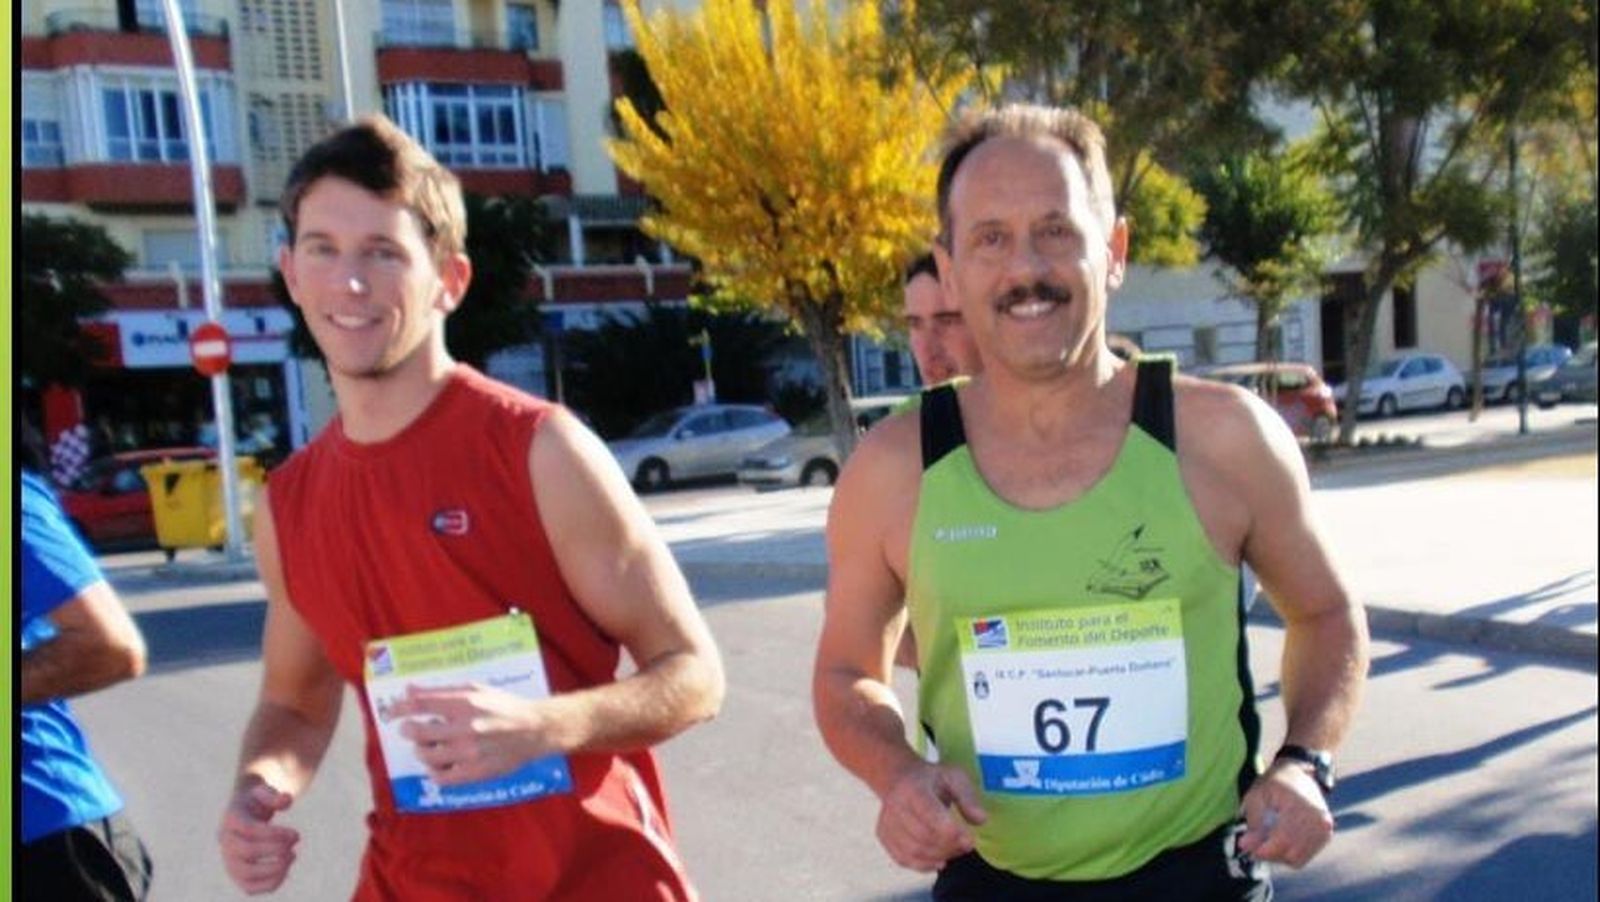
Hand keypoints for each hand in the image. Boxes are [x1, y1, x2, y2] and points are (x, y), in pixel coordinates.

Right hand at [218, 779, 299, 894]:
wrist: (245, 812)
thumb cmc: (258, 801)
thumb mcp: (265, 792)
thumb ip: (274, 796)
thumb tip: (286, 800)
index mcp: (231, 818)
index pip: (250, 830)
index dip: (275, 834)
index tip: (296, 834)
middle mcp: (226, 841)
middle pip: (246, 852)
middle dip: (275, 850)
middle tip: (295, 842)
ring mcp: (229, 859)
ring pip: (245, 874)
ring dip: (273, 869)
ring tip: (292, 856)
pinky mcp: (237, 873)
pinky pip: (250, 887)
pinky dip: (270, 883)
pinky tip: (286, 870)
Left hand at [390, 683, 552, 785]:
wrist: (536, 729)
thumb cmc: (504, 706)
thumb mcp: (475, 690)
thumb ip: (441, 691)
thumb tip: (409, 690)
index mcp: (466, 702)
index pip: (420, 704)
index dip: (399, 708)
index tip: (390, 712)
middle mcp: (466, 726)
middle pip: (418, 732)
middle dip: (408, 730)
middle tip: (410, 729)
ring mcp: (470, 752)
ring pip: (426, 755)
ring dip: (420, 750)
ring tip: (426, 746)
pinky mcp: (476, 772)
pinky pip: (441, 777)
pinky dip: (434, 771)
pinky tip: (440, 764)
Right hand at [875, 762, 988, 871]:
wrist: (899, 777)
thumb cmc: (930, 778)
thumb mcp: (954, 777)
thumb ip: (968, 797)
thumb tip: (980, 820)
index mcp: (913, 788)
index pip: (930, 813)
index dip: (951, 831)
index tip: (970, 839)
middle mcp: (895, 805)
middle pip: (923, 836)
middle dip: (949, 846)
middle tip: (966, 845)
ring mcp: (887, 822)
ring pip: (914, 851)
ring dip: (940, 856)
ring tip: (954, 850)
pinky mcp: (884, 836)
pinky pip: (904, 859)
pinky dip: (924, 865)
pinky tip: (939, 859)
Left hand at [1237, 761, 1334, 867]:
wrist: (1298, 774)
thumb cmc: (1274, 783)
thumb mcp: (1256, 796)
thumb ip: (1253, 822)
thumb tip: (1245, 846)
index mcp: (1301, 807)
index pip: (1283, 841)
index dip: (1262, 849)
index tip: (1245, 845)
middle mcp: (1318, 820)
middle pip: (1291, 854)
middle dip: (1269, 853)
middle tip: (1254, 841)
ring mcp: (1324, 829)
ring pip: (1297, 859)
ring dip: (1279, 855)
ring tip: (1267, 838)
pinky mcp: (1325, 835)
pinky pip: (1304, 856)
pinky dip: (1289, 853)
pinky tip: (1279, 839)